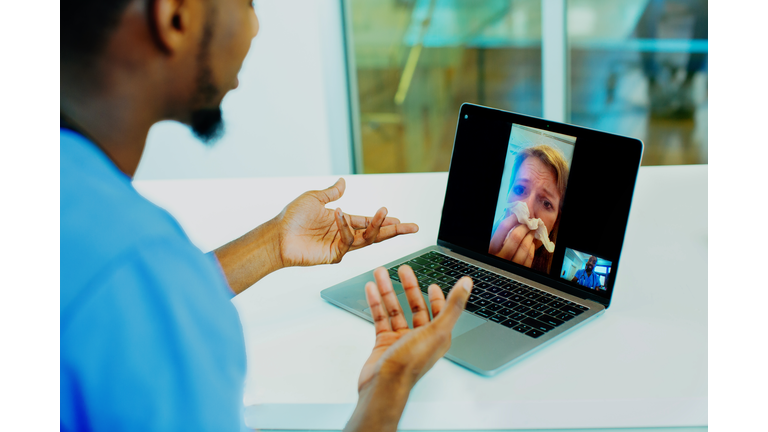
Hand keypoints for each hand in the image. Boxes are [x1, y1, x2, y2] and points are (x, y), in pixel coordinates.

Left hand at [276, 178, 418, 266]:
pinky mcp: (333, 255)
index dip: (384, 220)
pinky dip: (346, 227)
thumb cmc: (291, 218)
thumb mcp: (314, 198)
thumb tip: (342, 181)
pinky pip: (347, 241)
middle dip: (394, 231)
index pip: (368, 222)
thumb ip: (331, 192)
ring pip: (367, 239)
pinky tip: (340, 215)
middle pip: (374, 234)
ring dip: (378, 227)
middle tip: (411, 227)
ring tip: (386, 215)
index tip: (400, 219)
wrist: (277, 235)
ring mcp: (339, 246)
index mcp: (342, 222)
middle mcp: (344, 235)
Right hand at [357, 266, 472, 392]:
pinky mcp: (384, 343)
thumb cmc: (410, 364)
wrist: (384, 385)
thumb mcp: (437, 330)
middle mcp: (420, 337)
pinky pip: (380, 318)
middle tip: (403, 270)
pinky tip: (371, 290)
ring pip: (395, 310)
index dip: (437, 297)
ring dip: (387, 291)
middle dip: (409, 286)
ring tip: (380, 274)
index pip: (439, 311)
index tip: (432, 284)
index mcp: (437, 336)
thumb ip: (453, 305)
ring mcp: (401, 340)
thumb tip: (467, 284)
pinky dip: (375, 303)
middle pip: (415, 306)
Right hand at [488, 215, 534, 266]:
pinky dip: (532, 248)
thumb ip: (500, 234)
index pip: (503, 228)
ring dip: (530, 237)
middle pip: (515, 237)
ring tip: (531, 232)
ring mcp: (510, 265)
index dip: (513, 219)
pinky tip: (530, 243)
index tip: (518, 215)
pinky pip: (529, 258)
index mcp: (491, 248)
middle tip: (529, 223)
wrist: (496, 278)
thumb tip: (512, 219)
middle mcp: (500, 257)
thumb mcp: (493, 245)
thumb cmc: (495, 255)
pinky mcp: (519, 271)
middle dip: (525, 227)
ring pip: (524, 248)